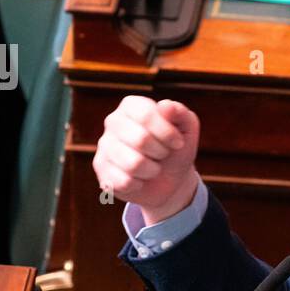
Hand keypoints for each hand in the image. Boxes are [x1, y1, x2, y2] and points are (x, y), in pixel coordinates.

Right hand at [93, 96, 200, 225]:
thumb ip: (181, 114)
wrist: (169, 179)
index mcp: (132, 106)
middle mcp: (113, 122)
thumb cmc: (176, 148)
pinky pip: (124, 182)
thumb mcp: (187, 129)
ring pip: (133, 164)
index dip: (167, 133)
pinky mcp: (102, 171)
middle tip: (163, 154)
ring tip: (153, 166)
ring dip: (152, 170)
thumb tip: (166, 106)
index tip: (178, 142)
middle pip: (140, 140)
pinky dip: (140, 184)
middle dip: (161, 153)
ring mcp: (104, 146)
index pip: (146, 115)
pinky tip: (140, 179)